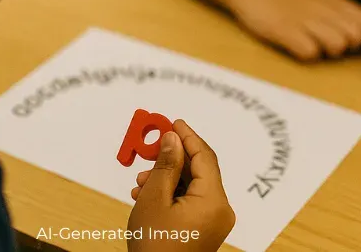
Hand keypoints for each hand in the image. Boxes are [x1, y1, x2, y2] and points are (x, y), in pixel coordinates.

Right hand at [126, 120, 234, 251]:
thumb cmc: (154, 246)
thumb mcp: (154, 199)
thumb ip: (165, 165)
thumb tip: (172, 139)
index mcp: (214, 201)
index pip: (205, 157)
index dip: (188, 136)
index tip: (173, 122)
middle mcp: (220, 210)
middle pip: (200, 170)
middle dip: (173, 158)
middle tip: (151, 147)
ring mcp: (214, 222)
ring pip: (193, 186)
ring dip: (168, 177)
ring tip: (141, 181)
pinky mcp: (205, 229)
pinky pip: (191, 201)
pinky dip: (172, 194)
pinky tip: (147, 194)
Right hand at [228, 0, 360, 59]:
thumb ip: (351, 10)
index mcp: (333, 0)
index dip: (360, 36)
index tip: (344, 38)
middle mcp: (323, 8)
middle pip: (356, 37)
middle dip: (347, 47)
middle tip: (326, 43)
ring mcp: (305, 20)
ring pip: (338, 46)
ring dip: (327, 52)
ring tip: (309, 44)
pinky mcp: (286, 31)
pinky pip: (310, 53)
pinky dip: (305, 54)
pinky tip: (295, 46)